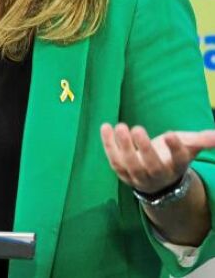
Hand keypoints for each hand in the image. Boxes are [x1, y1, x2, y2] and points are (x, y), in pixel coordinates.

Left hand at [100, 123, 214, 193]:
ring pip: (130, 165)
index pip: (179, 160)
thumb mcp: (188, 147)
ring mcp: (138, 176)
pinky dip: (108, 145)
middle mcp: (158, 175)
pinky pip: (114, 160)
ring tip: (120, 126)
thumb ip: (201, 140)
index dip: (176, 148)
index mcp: (177, 167)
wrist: (157, 179)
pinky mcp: (122, 173)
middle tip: (138, 128)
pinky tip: (105, 126)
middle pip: (151, 166)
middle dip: (144, 148)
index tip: (170, 134)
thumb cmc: (172, 156)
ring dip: (123, 146)